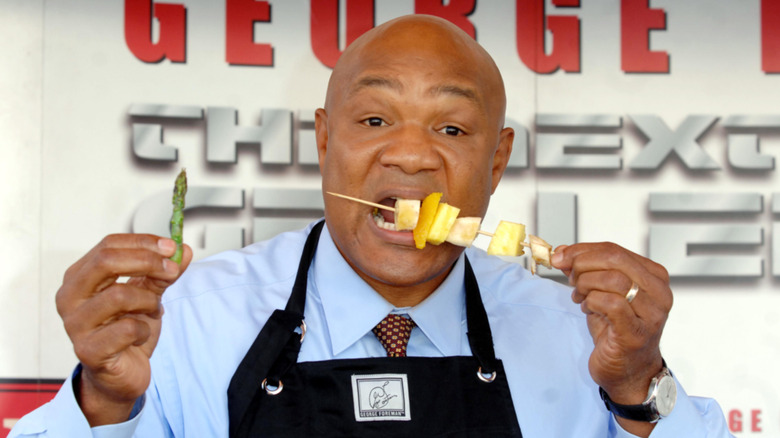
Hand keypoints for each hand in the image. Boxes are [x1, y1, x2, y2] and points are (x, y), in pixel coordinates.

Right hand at [55, 234, 191, 425]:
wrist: (121, 375)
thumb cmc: (128, 330)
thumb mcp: (148, 295)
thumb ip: (163, 273)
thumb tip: (183, 249)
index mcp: (79, 277)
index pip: (108, 245)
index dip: (142, 242)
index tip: (171, 246)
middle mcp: (70, 297)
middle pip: (105, 262)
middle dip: (146, 262)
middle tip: (172, 270)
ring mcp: (75, 324)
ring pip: (119, 295)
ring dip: (148, 301)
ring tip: (154, 310)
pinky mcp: (88, 350)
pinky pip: (126, 328)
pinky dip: (144, 329)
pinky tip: (141, 335)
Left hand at [551, 242, 671, 434]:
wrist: (628, 371)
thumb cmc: (617, 330)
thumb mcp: (601, 292)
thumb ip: (585, 271)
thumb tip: (562, 253)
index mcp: (653, 276)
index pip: (614, 250)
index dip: (582, 250)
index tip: (560, 255)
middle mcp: (659, 292)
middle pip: (614, 260)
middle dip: (582, 264)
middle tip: (568, 275)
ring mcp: (651, 313)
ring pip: (612, 280)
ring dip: (585, 284)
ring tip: (580, 296)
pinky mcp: (636, 332)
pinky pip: (610, 304)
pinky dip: (592, 302)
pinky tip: (588, 309)